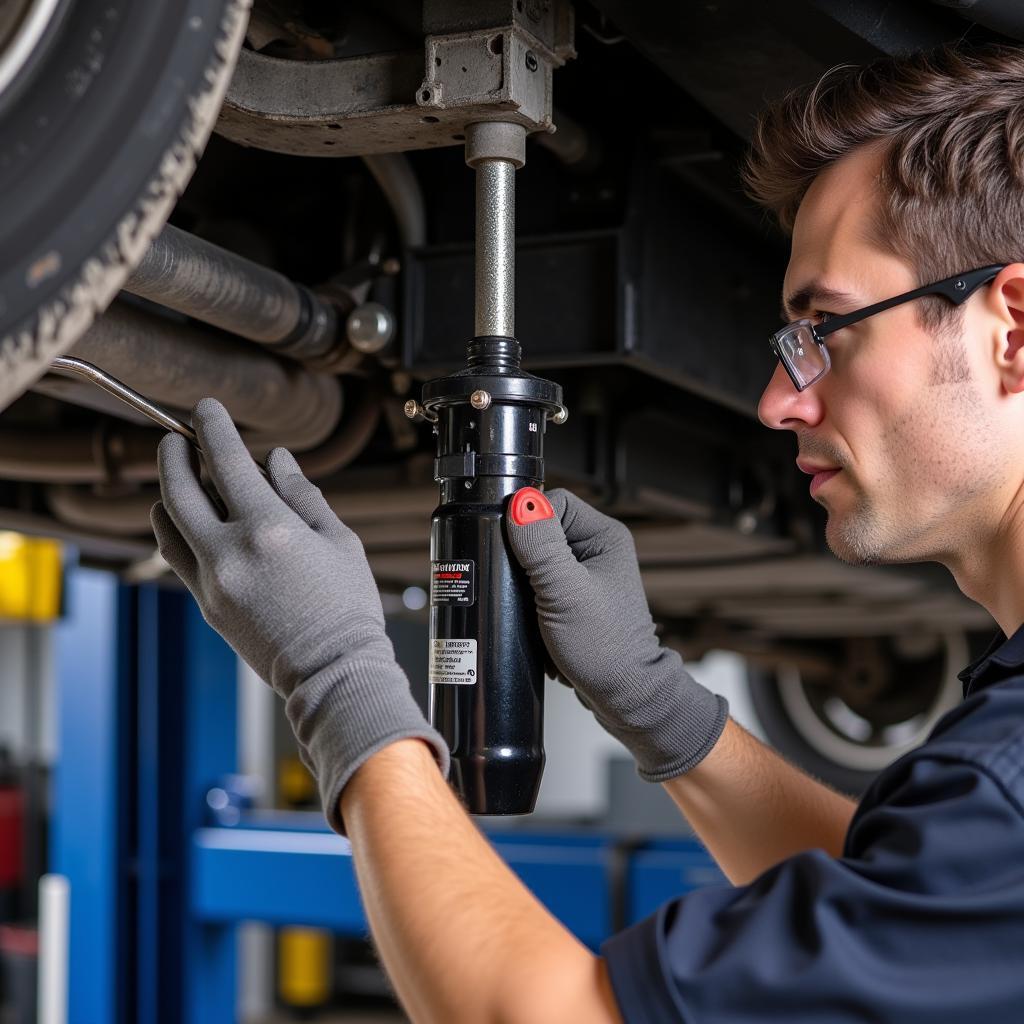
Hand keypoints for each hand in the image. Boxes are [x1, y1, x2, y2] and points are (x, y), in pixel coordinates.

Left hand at [150, 398, 448, 831]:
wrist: (332, 671)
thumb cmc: (347, 607)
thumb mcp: (340, 541)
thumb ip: (303, 495)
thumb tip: (277, 460)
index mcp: (269, 530)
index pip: (226, 462)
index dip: (212, 427)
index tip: (206, 408)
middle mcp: (230, 553)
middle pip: (179, 489)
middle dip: (172, 455)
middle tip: (175, 437)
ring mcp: (212, 582)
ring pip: (167, 524)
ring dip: (168, 493)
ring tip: (180, 478)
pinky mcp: (206, 605)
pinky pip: (176, 556)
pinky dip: (175, 530)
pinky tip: (187, 520)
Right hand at [507, 488, 727, 780]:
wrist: (622, 695)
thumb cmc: (605, 649)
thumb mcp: (565, 593)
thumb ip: (541, 547)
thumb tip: (519, 504)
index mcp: (604, 535)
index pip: (551, 501)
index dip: (525, 520)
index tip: (514, 549)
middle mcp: (597, 548)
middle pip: (539, 528)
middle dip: (521, 552)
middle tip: (522, 583)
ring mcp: (585, 573)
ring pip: (535, 555)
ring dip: (522, 576)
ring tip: (528, 602)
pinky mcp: (573, 595)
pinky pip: (537, 580)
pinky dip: (526, 595)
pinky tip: (528, 612)